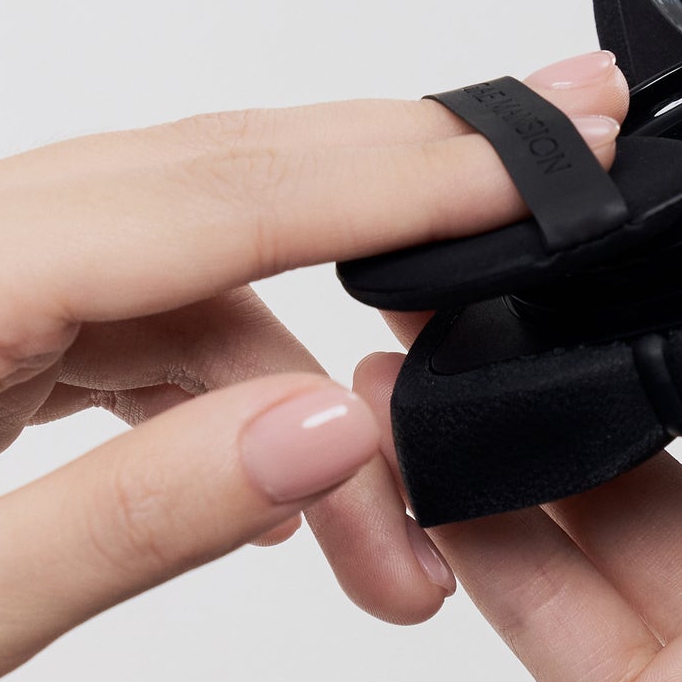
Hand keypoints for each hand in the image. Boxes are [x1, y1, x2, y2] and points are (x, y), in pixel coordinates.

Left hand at [0, 51, 627, 681]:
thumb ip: (125, 520)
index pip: (199, 196)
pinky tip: (295, 471)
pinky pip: (133, 314)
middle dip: (399, 182)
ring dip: (315, 362)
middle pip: (206, 172)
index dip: (391, 173)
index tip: (535, 158)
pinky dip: (235, 382)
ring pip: (183, 252)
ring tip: (403, 523)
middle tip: (555, 165)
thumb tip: (328, 428)